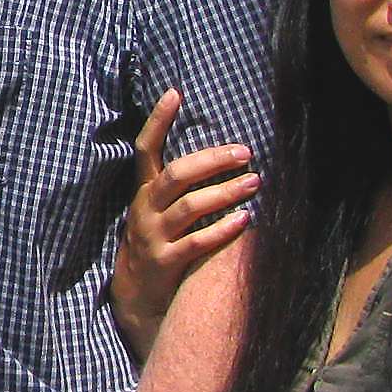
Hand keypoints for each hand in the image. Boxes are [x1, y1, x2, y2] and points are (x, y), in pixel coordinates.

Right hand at [109, 91, 257, 353]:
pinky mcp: (165, 262)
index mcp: (143, 192)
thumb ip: (176, 185)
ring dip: (225, 193)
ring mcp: (152, 236)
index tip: (175, 93)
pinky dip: (222, 231)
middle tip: (245, 152)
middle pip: (176, 175)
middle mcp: (145, 210)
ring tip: (255, 183)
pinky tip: (245, 221)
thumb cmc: (157, 244)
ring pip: (189, 207)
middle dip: (212, 160)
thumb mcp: (156, 211)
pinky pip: (196, 243)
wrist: (136, 299)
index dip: (158, 120)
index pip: (146, 148)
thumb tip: (218, 152)